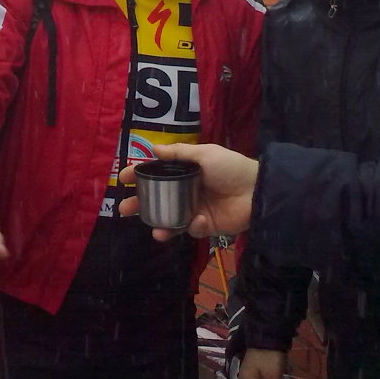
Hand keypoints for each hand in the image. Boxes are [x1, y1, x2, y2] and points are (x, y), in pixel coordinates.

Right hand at [119, 142, 257, 240]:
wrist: (256, 190)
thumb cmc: (230, 167)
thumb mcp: (205, 154)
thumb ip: (179, 153)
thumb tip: (154, 149)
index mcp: (185, 172)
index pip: (157, 174)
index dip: (140, 176)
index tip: (123, 178)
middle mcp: (186, 191)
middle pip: (158, 199)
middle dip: (140, 205)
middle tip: (125, 209)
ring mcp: (195, 209)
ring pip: (170, 219)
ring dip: (160, 224)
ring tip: (154, 229)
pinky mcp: (206, 226)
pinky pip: (191, 229)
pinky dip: (192, 227)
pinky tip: (199, 220)